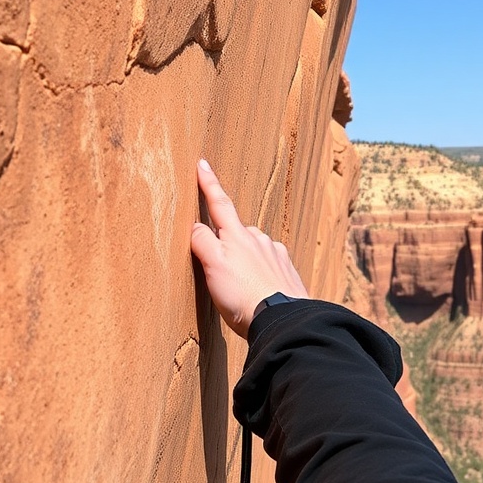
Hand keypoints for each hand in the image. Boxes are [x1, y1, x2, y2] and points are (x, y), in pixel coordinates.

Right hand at [190, 159, 308, 337]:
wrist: (282, 319)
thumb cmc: (243, 295)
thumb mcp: (213, 267)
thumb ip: (203, 242)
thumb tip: (195, 225)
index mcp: (237, 236)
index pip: (219, 204)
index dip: (209, 184)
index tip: (203, 164)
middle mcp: (259, 240)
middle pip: (237, 229)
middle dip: (227, 235)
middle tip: (218, 254)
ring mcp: (275, 255)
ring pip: (255, 247)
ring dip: (246, 255)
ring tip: (239, 280)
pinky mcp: (287, 272)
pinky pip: (270, 264)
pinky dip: (262, 271)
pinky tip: (259, 285)